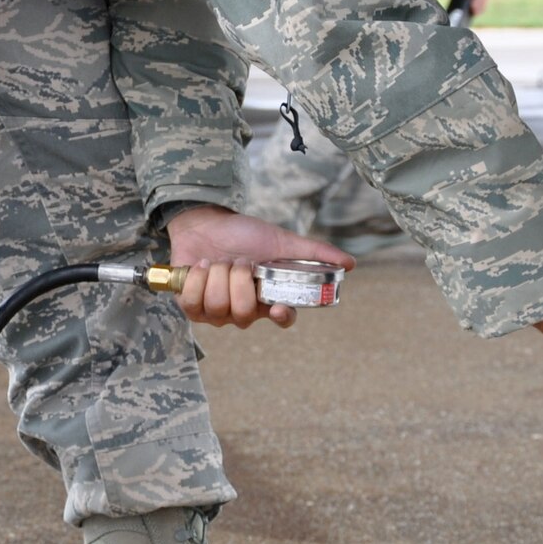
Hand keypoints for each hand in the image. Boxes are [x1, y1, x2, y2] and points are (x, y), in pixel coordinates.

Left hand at [165, 205, 353, 328]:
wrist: (205, 223)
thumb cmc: (244, 235)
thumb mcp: (281, 242)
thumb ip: (314, 253)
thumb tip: (350, 264)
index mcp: (270, 298)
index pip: (283, 320)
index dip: (282, 317)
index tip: (278, 307)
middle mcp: (245, 310)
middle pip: (245, 314)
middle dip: (240, 282)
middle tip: (240, 262)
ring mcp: (217, 312)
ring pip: (219, 308)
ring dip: (219, 276)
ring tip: (219, 262)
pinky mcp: (192, 307)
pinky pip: (194, 303)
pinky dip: (197, 279)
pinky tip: (202, 267)